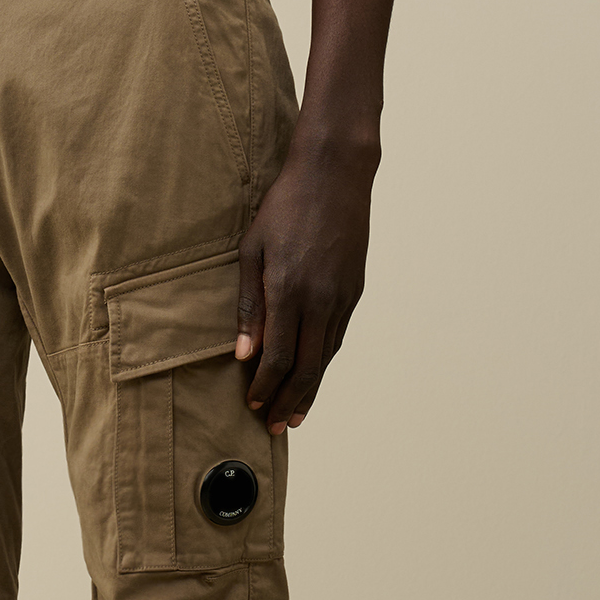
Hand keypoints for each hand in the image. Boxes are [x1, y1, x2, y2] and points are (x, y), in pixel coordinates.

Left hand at [235, 146, 375, 435]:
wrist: (335, 173)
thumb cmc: (284, 206)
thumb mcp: (251, 250)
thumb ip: (248, 306)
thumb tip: (244, 354)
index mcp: (289, 290)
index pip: (279, 357)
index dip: (266, 387)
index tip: (253, 405)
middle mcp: (320, 299)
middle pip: (306, 368)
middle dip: (289, 401)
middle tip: (276, 426)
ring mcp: (342, 296)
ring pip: (326, 357)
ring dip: (309, 389)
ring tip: (295, 413)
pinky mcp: (355, 290)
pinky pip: (337, 337)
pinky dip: (323, 363)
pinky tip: (313, 376)